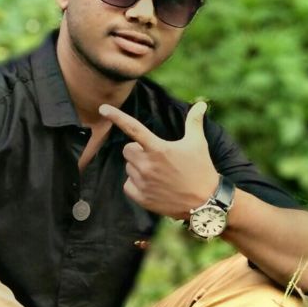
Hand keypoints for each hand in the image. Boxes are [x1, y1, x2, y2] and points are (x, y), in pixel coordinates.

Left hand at [99, 101, 218, 218]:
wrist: (204, 202)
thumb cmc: (201, 170)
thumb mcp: (198, 143)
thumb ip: (194, 122)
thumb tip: (201, 104)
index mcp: (158, 149)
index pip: (133, 128)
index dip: (117, 116)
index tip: (103, 108)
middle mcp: (147, 165)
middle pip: (128, 150)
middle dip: (137, 151)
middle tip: (155, 157)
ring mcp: (143, 182)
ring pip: (128, 168)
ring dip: (138, 168)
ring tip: (159, 174)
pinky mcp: (141, 198)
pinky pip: (127, 185)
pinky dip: (136, 184)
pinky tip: (152, 186)